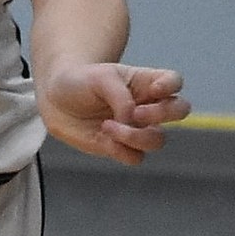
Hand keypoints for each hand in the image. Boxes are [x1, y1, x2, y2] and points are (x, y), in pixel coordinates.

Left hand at [40, 63, 189, 165]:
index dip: (170, 87)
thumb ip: (121, 97)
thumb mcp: (100, 78)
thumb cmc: (81, 81)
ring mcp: (135, 128)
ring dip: (136, 136)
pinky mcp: (120, 147)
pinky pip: (135, 157)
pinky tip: (103, 136)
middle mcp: (147, 106)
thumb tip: (132, 121)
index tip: (153, 90)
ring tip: (109, 126)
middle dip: (162, 114)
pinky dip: (122, 150)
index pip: (175, 82)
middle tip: (135, 113)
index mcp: (145, 82)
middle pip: (179, 111)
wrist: (55, 99)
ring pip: (157, 140)